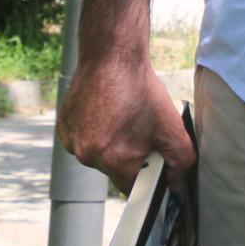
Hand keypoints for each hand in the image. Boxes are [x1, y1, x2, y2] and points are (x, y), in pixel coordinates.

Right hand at [58, 52, 193, 192]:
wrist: (112, 57)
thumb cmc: (141, 89)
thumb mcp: (172, 127)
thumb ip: (180, 162)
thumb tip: (176, 184)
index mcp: (113, 160)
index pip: (132, 188)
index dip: (146, 176)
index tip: (151, 160)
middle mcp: (87, 155)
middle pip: (113, 171)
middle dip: (129, 156)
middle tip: (140, 130)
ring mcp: (72, 142)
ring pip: (97, 155)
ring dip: (109, 144)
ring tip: (122, 118)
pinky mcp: (63, 128)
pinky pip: (82, 141)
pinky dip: (93, 132)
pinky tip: (105, 113)